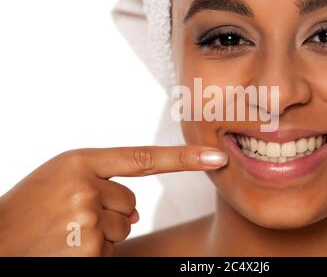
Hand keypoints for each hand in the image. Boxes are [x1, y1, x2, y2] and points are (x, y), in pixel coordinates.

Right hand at [0, 146, 227, 255]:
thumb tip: (136, 211)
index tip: (217, 157)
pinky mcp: (88, 249)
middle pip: (131, 202)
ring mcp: (86, 218)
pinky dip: (95, 250)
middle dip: (109, 211)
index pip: (144, 158)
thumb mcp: (61, 180)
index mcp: (80, 162)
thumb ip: (102, 183)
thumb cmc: (28, 209)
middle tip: (69, 217)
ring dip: (101, 232)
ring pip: (123, 226)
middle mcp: (85, 186)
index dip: (184, 158)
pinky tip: (66, 247)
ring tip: (64, 232)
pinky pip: (112, 249)